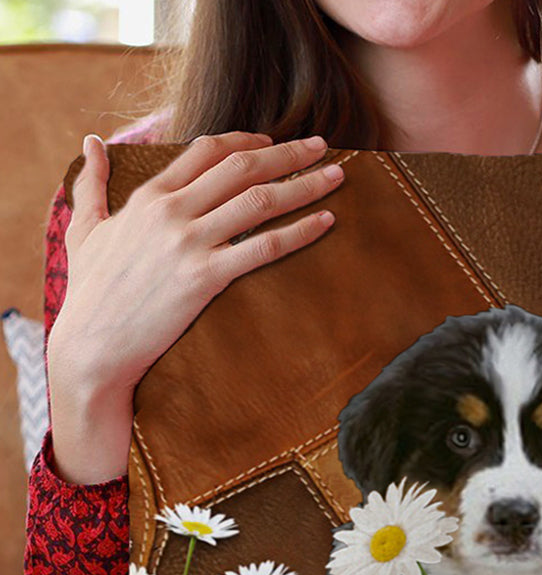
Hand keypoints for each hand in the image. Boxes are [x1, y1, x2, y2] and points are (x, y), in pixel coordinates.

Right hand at [50, 129, 344, 395]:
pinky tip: (326, 222)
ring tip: (337, 176)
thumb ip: (91, 184)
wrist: (93, 344)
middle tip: (323, 146)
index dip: (247, 141)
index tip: (274, 142)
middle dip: (288, 153)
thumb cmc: (91, 291)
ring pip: (260, 200)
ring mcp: (190, 243)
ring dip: (304, 184)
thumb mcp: (83, 229)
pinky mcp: (206, 277)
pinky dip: (300, 231)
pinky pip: (264, 247)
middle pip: (242, 167)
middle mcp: (172, 211)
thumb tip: (91, 142)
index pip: (207, 150)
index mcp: (149, 196)